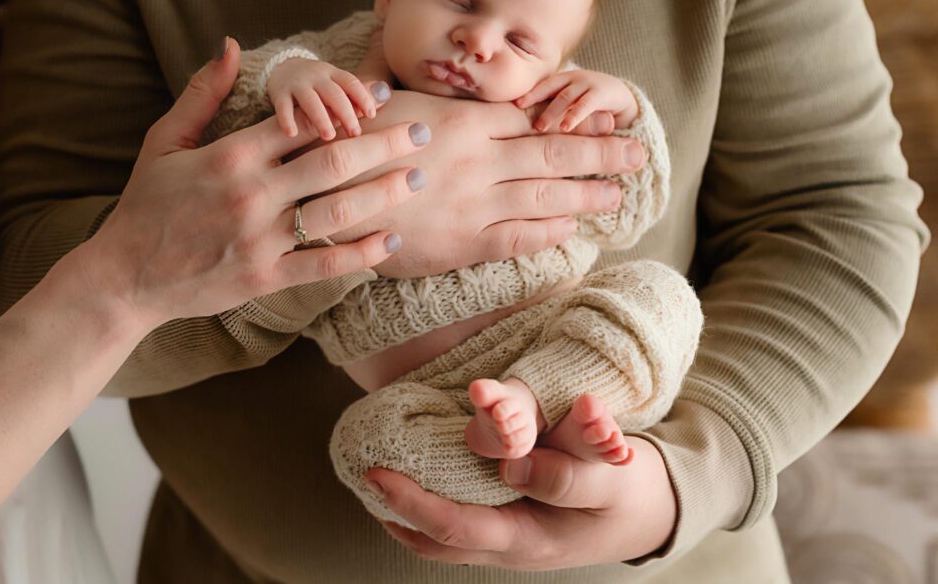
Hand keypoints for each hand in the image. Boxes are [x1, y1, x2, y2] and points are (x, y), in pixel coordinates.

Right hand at [84, 38, 427, 329]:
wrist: (123, 277)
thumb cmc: (145, 206)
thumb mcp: (165, 142)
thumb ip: (202, 94)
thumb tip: (232, 45)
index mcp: (231, 155)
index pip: (304, 122)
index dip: (349, 105)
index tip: (384, 96)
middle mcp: (252, 194)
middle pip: (334, 160)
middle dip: (385, 143)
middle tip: (422, 131)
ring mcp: (260, 238)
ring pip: (337, 209)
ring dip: (384, 192)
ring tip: (418, 177)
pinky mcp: (265, 278)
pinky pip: (323, 262)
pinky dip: (361, 253)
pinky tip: (390, 239)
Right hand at [268, 57, 390, 139]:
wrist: (283, 69)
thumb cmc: (319, 87)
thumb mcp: (338, 86)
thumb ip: (357, 95)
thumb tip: (387, 97)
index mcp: (334, 75)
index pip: (351, 83)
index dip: (362, 97)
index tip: (372, 115)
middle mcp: (317, 77)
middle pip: (333, 93)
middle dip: (345, 112)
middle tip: (355, 133)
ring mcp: (297, 84)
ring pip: (310, 100)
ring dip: (320, 117)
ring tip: (329, 136)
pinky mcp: (279, 93)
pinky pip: (282, 106)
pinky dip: (286, 119)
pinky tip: (292, 134)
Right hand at [327, 91, 647, 278]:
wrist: (321, 198)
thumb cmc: (349, 144)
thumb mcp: (388, 103)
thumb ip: (430, 97)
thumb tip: (452, 81)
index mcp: (464, 121)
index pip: (533, 117)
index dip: (574, 117)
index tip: (605, 117)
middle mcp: (479, 160)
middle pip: (554, 151)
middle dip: (601, 152)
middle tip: (637, 153)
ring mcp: (475, 202)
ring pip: (546, 195)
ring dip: (587, 194)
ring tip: (618, 193)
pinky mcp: (464, 242)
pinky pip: (520, 236)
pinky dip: (550, 231)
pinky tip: (572, 228)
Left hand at [366, 436, 676, 568]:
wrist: (653, 514)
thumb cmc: (631, 492)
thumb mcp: (612, 481)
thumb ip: (566, 476)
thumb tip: (511, 466)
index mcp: (530, 539)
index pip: (455, 528)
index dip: (411, 503)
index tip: (376, 473)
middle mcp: (511, 548)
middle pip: (437, 541)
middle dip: (396, 511)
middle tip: (363, 471)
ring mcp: (510, 543)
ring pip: (444, 540)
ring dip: (407, 515)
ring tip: (379, 481)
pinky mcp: (512, 529)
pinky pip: (459, 526)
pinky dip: (430, 510)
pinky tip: (418, 482)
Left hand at [515, 70, 638, 133]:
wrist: (622, 98)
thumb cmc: (588, 105)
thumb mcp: (568, 105)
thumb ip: (550, 109)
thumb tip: (520, 128)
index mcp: (562, 81)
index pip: (541, 85)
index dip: (528, 94)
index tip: (513, 105)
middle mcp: (573, 79)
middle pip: (550, 89)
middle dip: (535, 103)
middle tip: (521, 119)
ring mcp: (588, 84)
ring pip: (565, 96)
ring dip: (551, 112)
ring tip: (539, 128)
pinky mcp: (604, 93)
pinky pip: (586, 104)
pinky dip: (574, 115)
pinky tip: (565, 128)